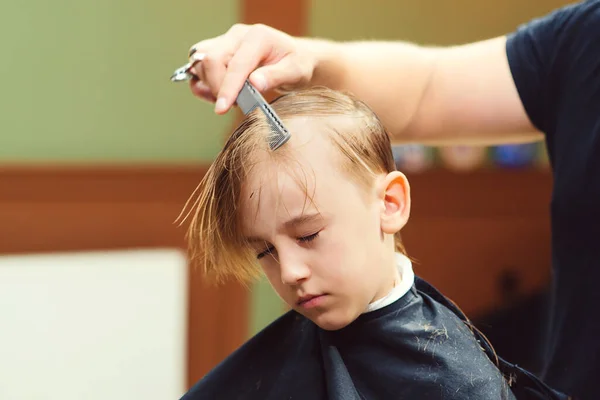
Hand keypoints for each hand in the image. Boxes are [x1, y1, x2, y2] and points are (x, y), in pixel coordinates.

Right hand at [187, 23, 315, 113]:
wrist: (293, 59)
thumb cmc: (296, 64)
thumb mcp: (295, 71)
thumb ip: (276, 76)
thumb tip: (255, 83)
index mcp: (258, 37)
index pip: (235, 64)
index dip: (227, 88)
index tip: (222, 109)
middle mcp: (237, 35)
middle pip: (211, 59)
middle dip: (217, 87)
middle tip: (234, 105)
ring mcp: (225, 42)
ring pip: (200, 62)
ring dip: (210, 85)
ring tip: (231, 99)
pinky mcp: (218, 51)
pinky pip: (198, 66)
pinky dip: (202, 83)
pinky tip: (216, 95)